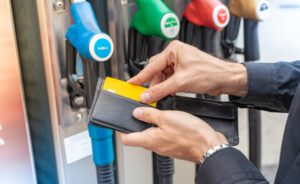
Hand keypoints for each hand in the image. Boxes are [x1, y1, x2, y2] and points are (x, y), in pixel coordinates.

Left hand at [121, 107, 227, 162]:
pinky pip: (164, 136)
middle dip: (138, 124)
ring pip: (152, 136)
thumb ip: (149, 115)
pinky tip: (171, 120)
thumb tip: (137, 113)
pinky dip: (164, 128)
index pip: (127, 139)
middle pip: (139, 137)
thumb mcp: (166, 117)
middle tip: (140, 112)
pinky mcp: (175, 145)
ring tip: (157, 113)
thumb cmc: (190, 134)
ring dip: (152, 125)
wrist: (209, 145)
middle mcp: (156, 146)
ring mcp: (166, 147)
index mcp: (150, 140)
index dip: (122, 130)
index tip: (121, 121)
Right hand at [128, 40, 246, 102]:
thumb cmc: (210, 73)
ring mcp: (180, 63)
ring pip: (164, 76)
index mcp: (174, 50)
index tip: (131, 83)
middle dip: (154, 83)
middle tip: (147, 94)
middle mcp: (176, 54)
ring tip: (160, 96)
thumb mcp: (181, 82)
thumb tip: (147, 95)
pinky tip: (169, 93)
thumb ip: (161, 89)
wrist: (226, 79)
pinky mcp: (184, 71)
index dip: (141, 76)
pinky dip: (168, 87)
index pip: (152, 65)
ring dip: (162, 87)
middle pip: (157, 71)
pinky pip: (171, 79)